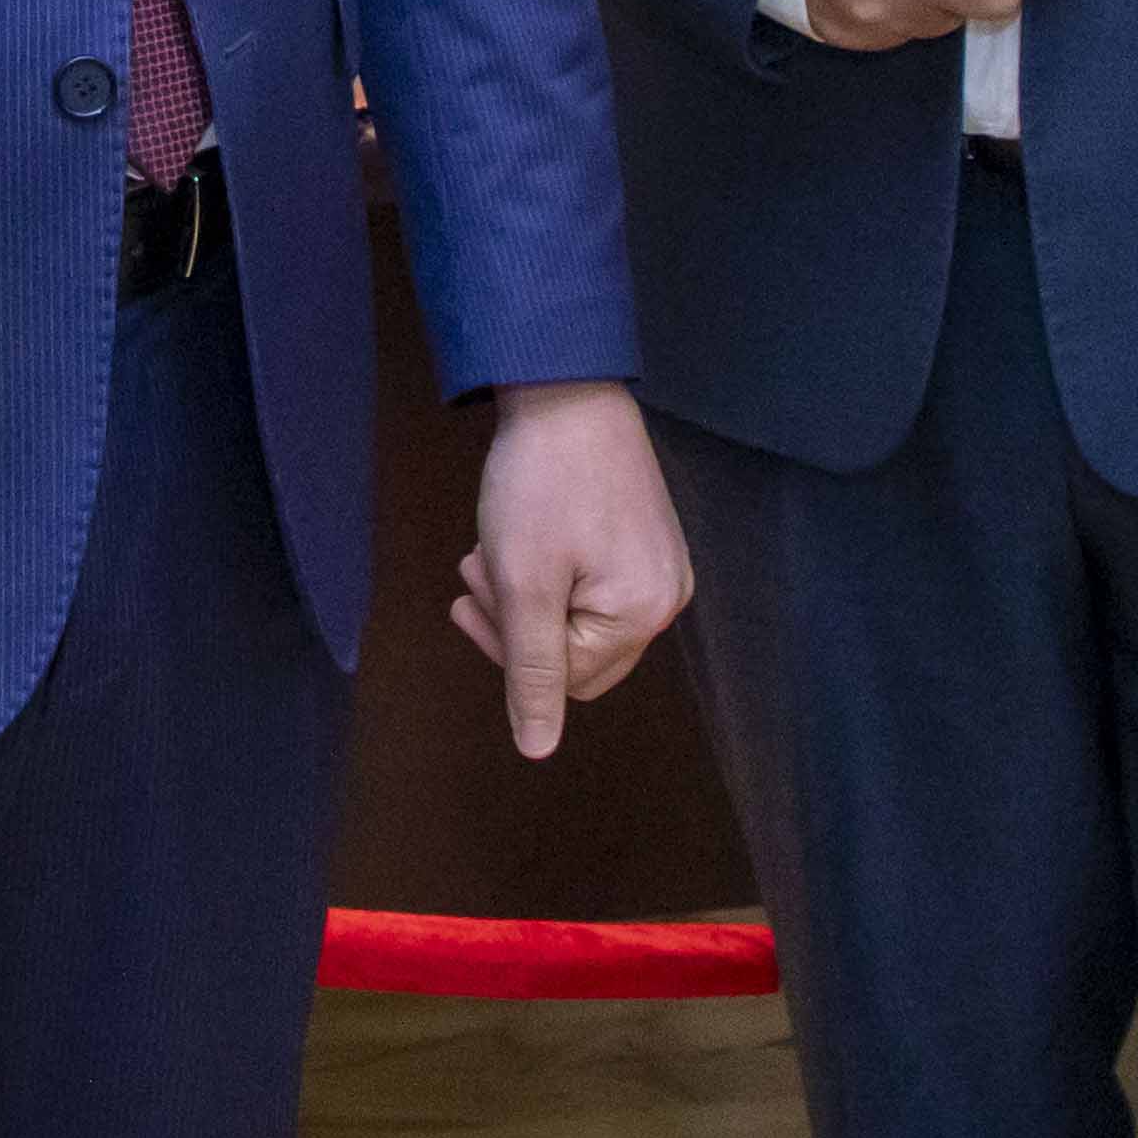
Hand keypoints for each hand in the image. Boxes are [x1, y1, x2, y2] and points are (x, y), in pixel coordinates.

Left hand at [453, 379, 691, 755]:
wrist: (564, 387)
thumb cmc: (541, 483)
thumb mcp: (524, 584)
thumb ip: (531, 672)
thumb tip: (538, 750)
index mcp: (644, 615)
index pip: (567, 681)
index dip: (508, 650)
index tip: (470, 600)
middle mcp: (667, 597)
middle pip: (576, 654)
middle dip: (516, 622)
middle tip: (476, 571)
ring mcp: (661, 565)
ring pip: (576, 616)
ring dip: (524, 593)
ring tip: (490, 548)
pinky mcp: (645, 536)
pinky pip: (590, 583)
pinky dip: (547, 570)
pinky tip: (519, 535)